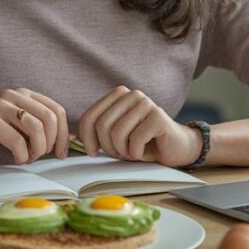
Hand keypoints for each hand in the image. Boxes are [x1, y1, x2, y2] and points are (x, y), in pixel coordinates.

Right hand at [0, 89, 68, 166]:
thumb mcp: (21, 130)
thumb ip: (43, 128)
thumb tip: (74, 139)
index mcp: (24, 94)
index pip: (57, 110)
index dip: (64, 134)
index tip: (61, 153)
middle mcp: (13, 95)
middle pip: (49, 118)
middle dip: (51, 143)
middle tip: (40, 156)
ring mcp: (0, 105)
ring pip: (36, 128)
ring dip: (37, 150)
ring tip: (28, 157)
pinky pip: (18, 141)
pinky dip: (22, 155)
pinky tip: (16, 158)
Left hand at [77, 86, 201, 166]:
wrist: (176, 147)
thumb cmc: (143, 142)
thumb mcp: (115, 136)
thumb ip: (97, 132)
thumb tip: (72, 138)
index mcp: (118, 95)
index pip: (89, 116)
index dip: (86, 138)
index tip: (92, 152)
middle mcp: (131, 94)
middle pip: (102, 125)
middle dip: (107, 147)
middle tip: (118, 154)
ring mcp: (146, 103)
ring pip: (117, 133)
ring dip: (122, 151)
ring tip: (131, 152)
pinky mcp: (158, 116)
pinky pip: (135, 139)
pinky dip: (135, 153)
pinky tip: (142, 151)